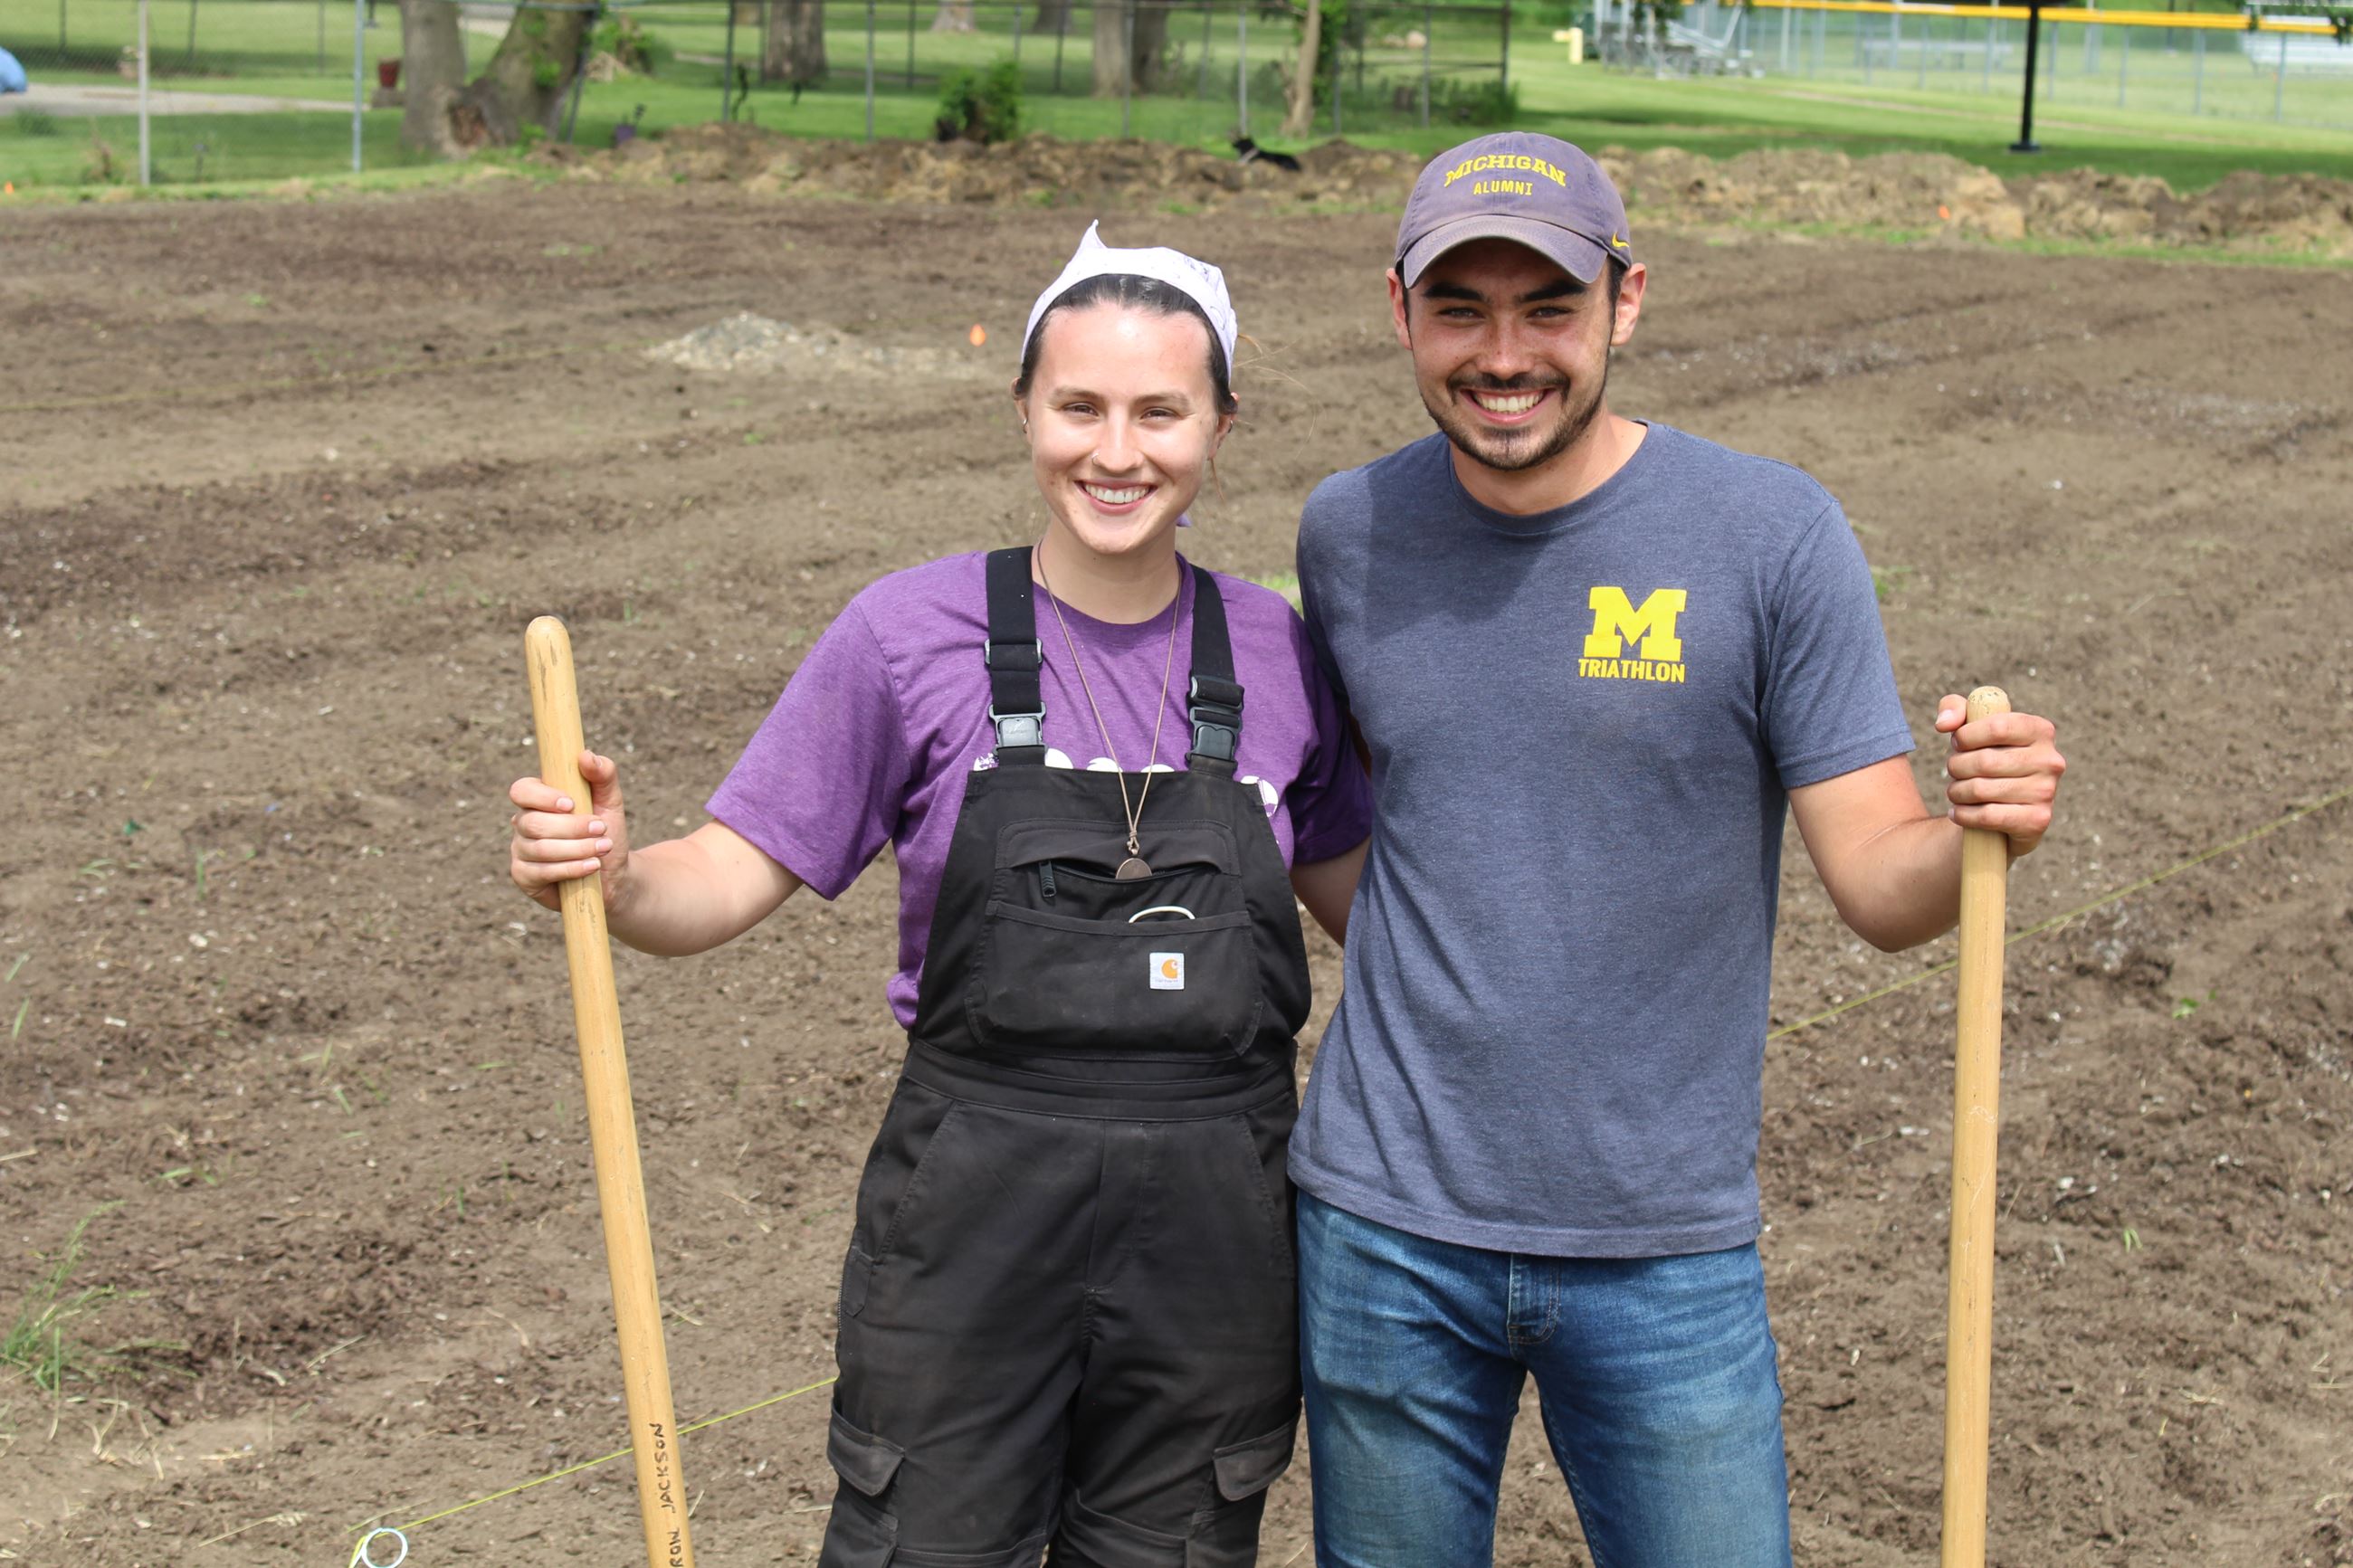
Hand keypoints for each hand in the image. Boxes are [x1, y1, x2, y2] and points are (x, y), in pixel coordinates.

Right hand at [508, 749, 630, 911]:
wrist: (615, 873)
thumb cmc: (606, 832)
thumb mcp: (610, 801)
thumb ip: (603, 775)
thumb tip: (585, 755)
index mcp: (538, 800)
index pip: (521, 790)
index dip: (542, 797)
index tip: (570, 804)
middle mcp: (523, 823)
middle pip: (534, 823)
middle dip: (572, 827)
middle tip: (601, 828)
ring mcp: (521, 851)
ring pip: (540, 849)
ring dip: (577, 848)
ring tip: (603, 847)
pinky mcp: (524, 877)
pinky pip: (541, 872)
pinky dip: (571, 868)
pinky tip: (591, 866)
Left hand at [1935, 696, 2064, 859]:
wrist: (2003, 809)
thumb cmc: (1986, 758)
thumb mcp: (1970, 727)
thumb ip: (1954, 708)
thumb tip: (1944, 724)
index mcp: (2040, 730)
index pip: (1997, 727)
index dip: (1967, 736)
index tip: (1957, 744)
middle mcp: (2051, 760)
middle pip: (1985, 761)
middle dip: (1956, 766)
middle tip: (1954, 771)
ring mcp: (2047, 791)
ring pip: (1981, 789)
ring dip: (1957, 791)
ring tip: (1956, 791)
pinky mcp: (2037, 820)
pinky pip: (1988, 816)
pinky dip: (1963, 814)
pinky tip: (1958, 812)